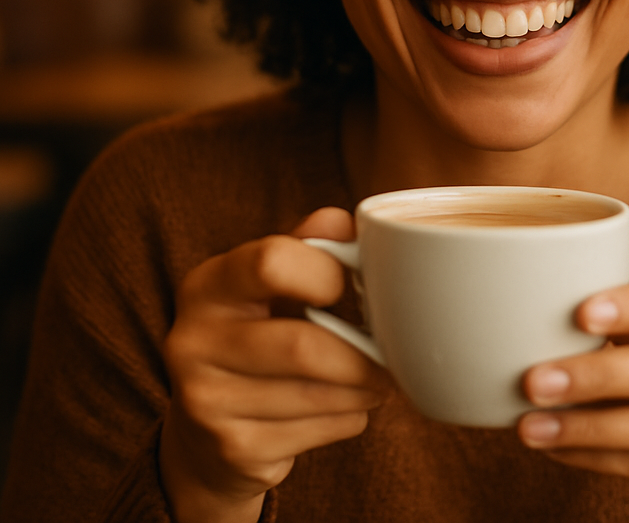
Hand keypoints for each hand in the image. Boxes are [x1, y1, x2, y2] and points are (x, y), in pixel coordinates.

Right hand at [159, 207, 391, 522]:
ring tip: (376, 376)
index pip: (271, 262)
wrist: (204, 431)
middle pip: (303, 345)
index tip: (347, 285)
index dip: (325, 272)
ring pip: (317, 394)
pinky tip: (346, 406)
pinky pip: (317, 431)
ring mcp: (206, 402)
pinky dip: (349, 418)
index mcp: (207, 284)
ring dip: (364, 387)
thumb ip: (307, 246)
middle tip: (389, 350)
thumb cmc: (254, 333)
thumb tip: (346, 222)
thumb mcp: (267, 282)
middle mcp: (193, 342)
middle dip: (361, 353)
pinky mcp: (232, 450)